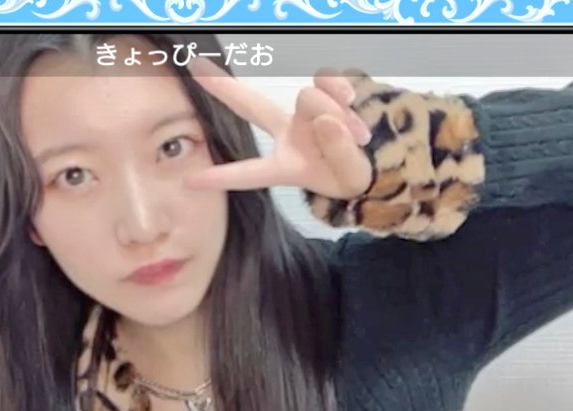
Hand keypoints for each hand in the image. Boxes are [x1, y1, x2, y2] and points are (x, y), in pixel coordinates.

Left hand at [184, 56, 373, 199]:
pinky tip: (354, 105)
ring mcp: (304, 112)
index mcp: (285, 165)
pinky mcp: (325, 93)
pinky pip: (328, 81)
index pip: (249, 172)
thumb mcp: (350, 176)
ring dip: (336, 113)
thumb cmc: (354, 175)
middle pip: (250, 105)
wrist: (381, 159)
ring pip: (309, 97)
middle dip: (223, 87)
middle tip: (195, 67)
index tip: (191, 180)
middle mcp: (288, 133)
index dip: (222, 178)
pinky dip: (343, 91)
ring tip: (357, 135)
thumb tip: (324, 118)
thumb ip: (339, 151)